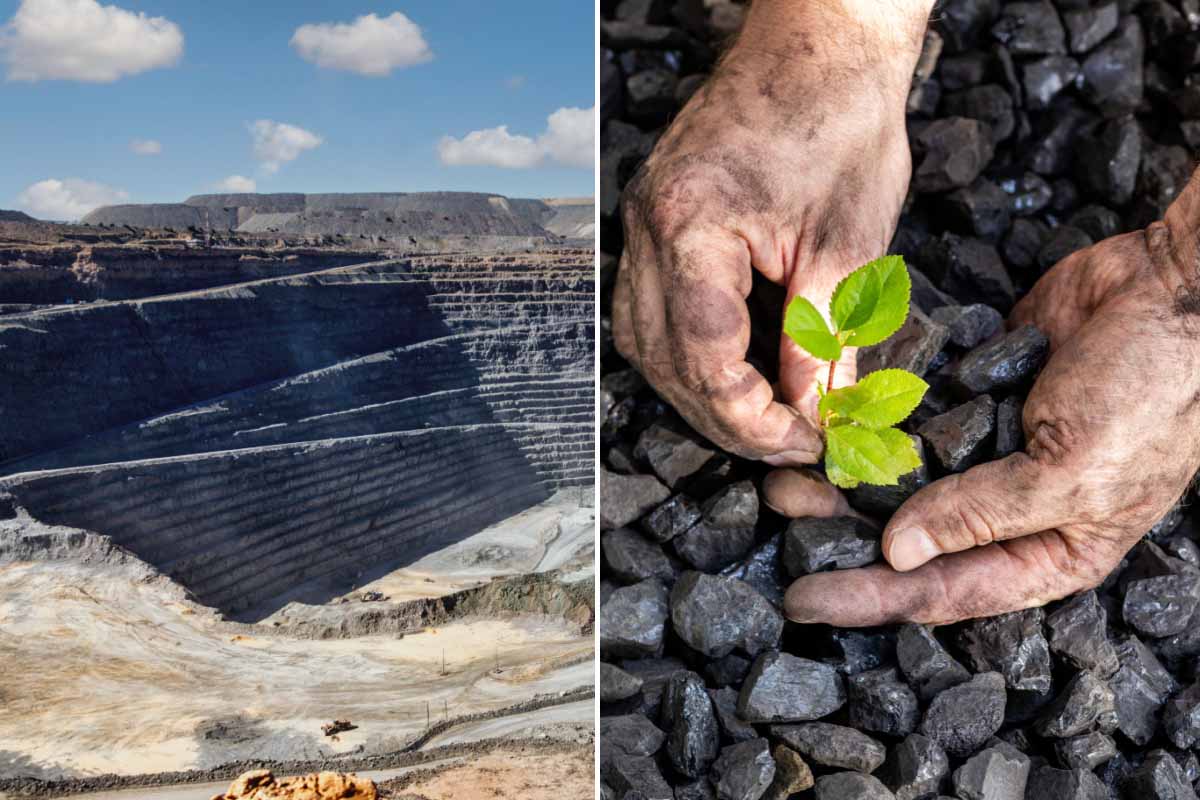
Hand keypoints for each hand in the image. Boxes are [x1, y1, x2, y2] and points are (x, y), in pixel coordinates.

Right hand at [612, 0, 931, 464]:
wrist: (819, 44)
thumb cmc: (840, 121)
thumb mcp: (848, 244)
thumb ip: (825, 341)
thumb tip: (818, 418)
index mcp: (690, 226)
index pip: (703, 358)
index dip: (753, 418)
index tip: (807, 442)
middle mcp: (647, 227)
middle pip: (662, 360)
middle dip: (725, 416)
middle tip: (788, 442)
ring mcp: (642, 222)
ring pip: (646, 342)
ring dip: (700, 389)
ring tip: (763, 413)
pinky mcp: (656, 221)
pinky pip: (653, 308)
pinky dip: (691, 349)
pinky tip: (736, 364)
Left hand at [779, 172, 1199, 625]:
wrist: (1175, 288)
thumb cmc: (1152, 390)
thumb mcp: (1073, 468)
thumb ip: (983, 513)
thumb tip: (898, 551)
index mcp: (1050, 551)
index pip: (944, 592)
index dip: (870, 598)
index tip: (803, 598)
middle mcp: (1012, 510)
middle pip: (910, 539)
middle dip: (841, 531)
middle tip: (779, 511)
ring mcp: (989, 450)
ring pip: (901, 480)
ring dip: (845, 476)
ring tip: (786, 470)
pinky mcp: (973, 396)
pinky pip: (911, 420)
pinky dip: (871, 423)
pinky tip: (826, 422)